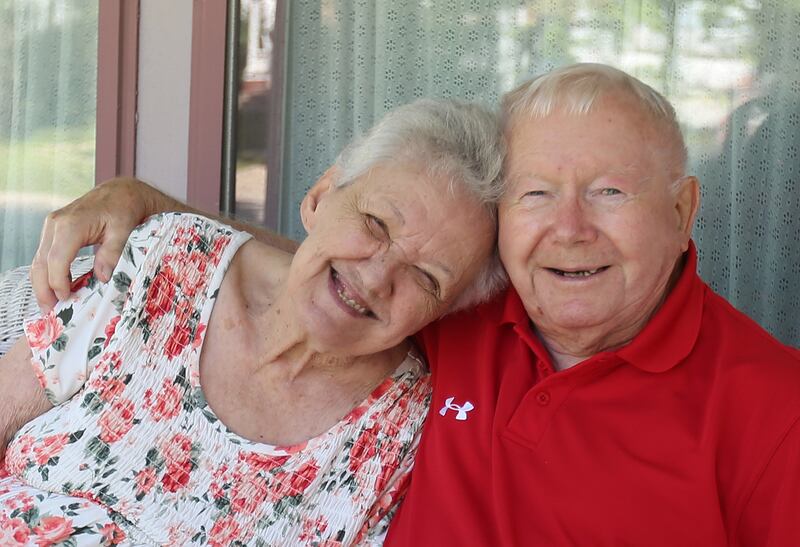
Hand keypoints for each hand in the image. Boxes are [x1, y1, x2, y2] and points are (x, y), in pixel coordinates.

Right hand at [30, 177, 166, 310]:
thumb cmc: (125, 209)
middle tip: (50, 312)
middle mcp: (56, 224)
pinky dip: (48, 274)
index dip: (58, 282)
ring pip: (39, 260)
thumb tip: (102, 278)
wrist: (121, 193)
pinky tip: (56, 289)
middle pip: (41, 262)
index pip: (56, 259)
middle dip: (44, 289)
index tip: (66, 299)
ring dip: (42, 284)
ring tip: (51, 306)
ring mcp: (52, 226)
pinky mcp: (54, 231)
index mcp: (72, 224)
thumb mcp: (125, 230)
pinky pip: (45, 255)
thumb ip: (112, 253)